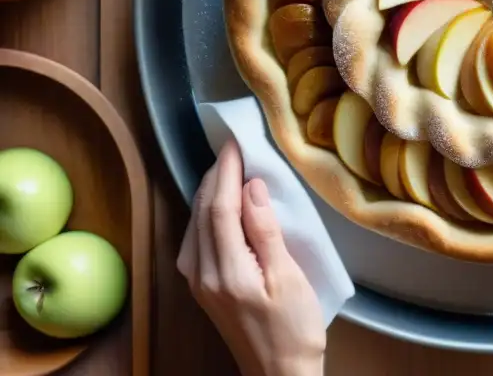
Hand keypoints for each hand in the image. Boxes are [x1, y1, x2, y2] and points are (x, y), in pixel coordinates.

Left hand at [177, 140, 324, 375]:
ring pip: (195, 224)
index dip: (226, 171)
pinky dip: (207, 214)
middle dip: (216, 176)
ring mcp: (199, 283)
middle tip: (233, 148)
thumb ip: (266, 231)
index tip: (236, 144)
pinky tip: (221, 206)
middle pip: (202, 212)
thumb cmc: (294, 329)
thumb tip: (252, 187)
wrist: (279, 375)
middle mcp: (203, 275)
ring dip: (210, 193)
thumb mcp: (288, 278)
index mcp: (226, 271)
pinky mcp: (203, 289)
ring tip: (229, 169)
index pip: (219, 207)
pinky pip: (197, 239)